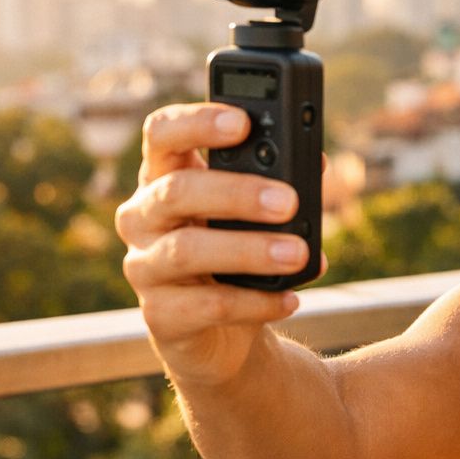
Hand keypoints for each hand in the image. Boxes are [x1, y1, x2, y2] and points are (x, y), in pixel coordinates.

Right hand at [115, 103, 321, 386]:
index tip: (242, 122)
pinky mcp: (160, 316)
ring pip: (188, 251)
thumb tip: (316, 163)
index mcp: (164, 177)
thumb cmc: (238, 259)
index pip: (162, 133)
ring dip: (249, 251)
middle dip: (237, 193)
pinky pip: (208, 306)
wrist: (224, 336)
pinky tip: (289, 299)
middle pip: (176, 191)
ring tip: (298, 253)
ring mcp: (144, 267)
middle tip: (288, 201)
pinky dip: (255, 302)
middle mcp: (142, 217)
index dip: (196, 122)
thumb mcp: (255, 217)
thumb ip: (278, 185)